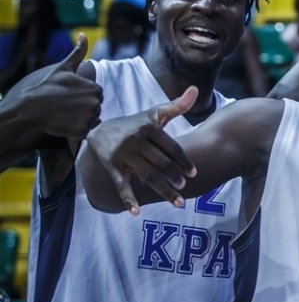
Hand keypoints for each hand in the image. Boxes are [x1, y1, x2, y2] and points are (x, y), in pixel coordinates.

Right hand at [4, 35, 101, 139]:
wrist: (29, 108)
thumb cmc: (46, 87)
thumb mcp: (63, 68)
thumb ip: (78, 52)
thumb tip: (84, 34)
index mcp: (95, 88)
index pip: (97, 95)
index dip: (84, 96)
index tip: (71, 96)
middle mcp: (96, 103)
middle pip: (96, 108)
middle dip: (85, 108)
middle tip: (67, 106)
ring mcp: (89, 118)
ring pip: (92, 121)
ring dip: (82, 119)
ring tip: (66, 114)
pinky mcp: (82, 131)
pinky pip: (86, 132)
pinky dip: (78, 130)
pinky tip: (65, 123)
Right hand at [85, 86, 198, 213]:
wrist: (100, 132)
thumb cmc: (136, 124)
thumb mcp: (155, 114)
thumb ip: (176, 106)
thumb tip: (195, 89)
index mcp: (148, 127)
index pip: (170, 146)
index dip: (183, 160)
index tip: (194, 173)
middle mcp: (135, 140)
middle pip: (160, 163)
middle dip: (173, 177)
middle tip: (185, 187)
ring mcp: (123, 155)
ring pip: (147, 175)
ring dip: (163, 190)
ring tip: (178, 202)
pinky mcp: (112, 167)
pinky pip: (121, 185)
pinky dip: (128, 199)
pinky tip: (137, 212)